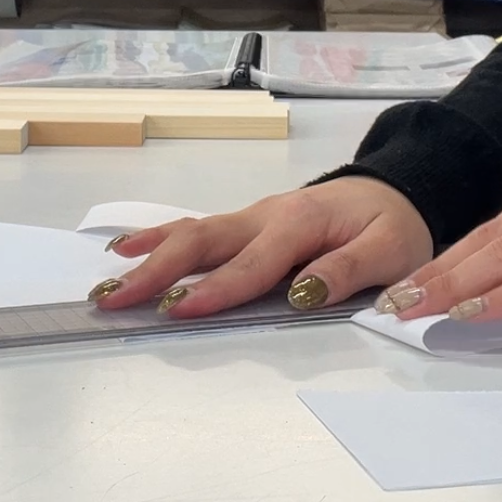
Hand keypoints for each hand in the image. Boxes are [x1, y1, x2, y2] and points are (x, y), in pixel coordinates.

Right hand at [86, 177, 433, 317]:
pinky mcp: (247, 224)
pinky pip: (199, 230)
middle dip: (156, 271)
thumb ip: (346, 270)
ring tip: (109, 276)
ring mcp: (252, 218)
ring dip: (149, 255)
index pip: (251, 263)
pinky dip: (161, 238)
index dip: (215, 288)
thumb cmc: (391, 224)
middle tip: (114, 298)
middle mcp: (265, 216)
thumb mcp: (389, 249)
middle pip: (203, 241)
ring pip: (193, 232)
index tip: (177, 310)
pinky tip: (129, 247)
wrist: (392, 191)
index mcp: (299, 223)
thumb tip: (301, 293)